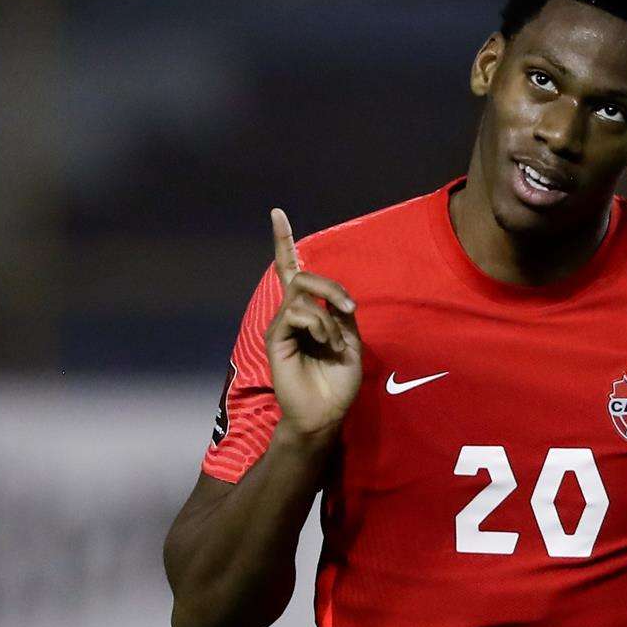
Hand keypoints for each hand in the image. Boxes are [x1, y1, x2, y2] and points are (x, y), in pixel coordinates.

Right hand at [264, 208, 361, 442]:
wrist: (325, 413)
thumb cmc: (338, 381)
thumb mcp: (350, 341)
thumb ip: (339, 314)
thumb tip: (331, 296)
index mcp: (309, 312)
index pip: (293, 271)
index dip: (284, 242)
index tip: (276, 213)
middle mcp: (292, 315)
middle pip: (303, 276)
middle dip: (330, 286)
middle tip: (349, 310)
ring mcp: (282, 326)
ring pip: (301, 294)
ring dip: (328, 317)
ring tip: (335, 344)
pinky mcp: (276, 338)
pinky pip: (296, 313)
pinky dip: (318, 326)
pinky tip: (326, 345)